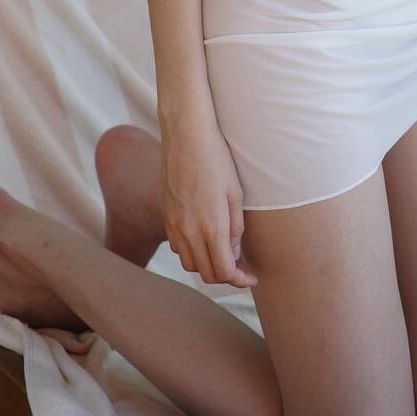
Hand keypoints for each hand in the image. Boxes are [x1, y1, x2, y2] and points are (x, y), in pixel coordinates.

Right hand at [160, 118, 257, 288]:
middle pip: (206, 273)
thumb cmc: (217, 159)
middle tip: (241, 268)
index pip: (224, 271)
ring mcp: (174, 224)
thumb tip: (232, 254)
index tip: (251, 277)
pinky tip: (203, 238)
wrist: (186, 135)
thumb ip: (234, 228)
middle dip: (225, 276)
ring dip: (207, 266)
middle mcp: (188, 230)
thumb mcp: (235, 193)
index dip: (240, 280)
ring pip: (189, 264)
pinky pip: (177, 247)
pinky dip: (191, 252)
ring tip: (223, 254)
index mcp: (210, 226)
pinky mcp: (165, 216)